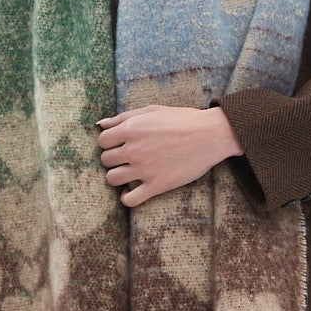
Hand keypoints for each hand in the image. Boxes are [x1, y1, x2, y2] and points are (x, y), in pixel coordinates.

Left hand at [95, 104, 242, 207]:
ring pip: (112, 179)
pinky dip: (126, 198)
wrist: (210, 135)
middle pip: (106, 160)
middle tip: (128, 158)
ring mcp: (145, 169)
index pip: (102, 141)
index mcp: (131, 129)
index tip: (121, 144)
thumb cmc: (182, 120)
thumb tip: (99, 124)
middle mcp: (134, 149)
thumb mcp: (152, 111)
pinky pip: (129, 199)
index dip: (110, 143)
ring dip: (118, 176)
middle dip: (114, 159)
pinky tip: (132, 191)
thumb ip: (123, 117)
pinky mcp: (157, 185)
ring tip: (130, 173)